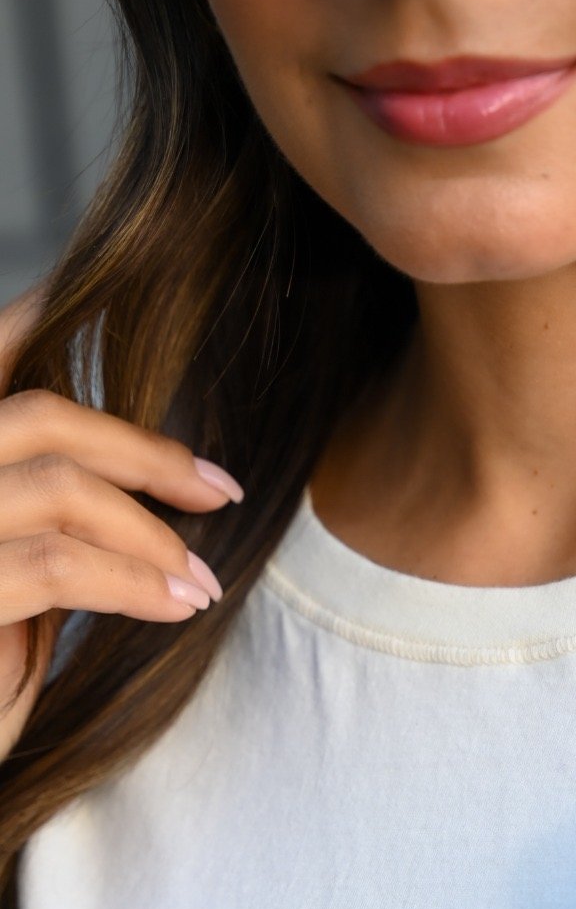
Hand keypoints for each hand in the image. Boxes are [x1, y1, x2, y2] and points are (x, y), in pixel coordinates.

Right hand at [0, 298, 241, 757]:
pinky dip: (133, 580)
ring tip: (204, 578)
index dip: (29, 320)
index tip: (106, 303)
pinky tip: (177, 605)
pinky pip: (57, 564)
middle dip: (144, 448)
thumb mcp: (6, 590)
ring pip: (57, 485)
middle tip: (220, 490)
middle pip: (39, 416)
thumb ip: (42, 527)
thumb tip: (134, 493)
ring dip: (150, 529)